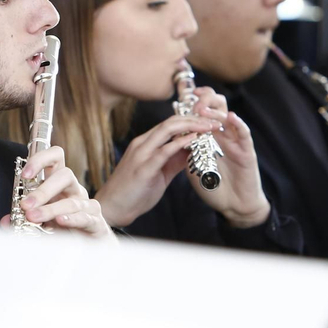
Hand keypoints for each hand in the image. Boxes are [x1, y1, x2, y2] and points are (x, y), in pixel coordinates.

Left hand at [9, 145, 114, 241]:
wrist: (89, 245)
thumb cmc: (63, 226)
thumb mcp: (40, 219)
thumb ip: (22, 218)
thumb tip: (5, 220)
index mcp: (60, 182)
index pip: (55, 157)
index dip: (40, 159)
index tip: (25, 174)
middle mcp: (74, 189)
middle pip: (65, 176)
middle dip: (43, 190)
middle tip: (26, 205)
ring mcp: (87, 204)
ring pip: (71, 201)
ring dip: (50, 209)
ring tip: (34, 218)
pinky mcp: (95, 221)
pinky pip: (84, 217)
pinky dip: (71, 219)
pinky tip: (60, 222)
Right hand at [93, 113, 217, 228]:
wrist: (113, 208)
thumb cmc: (134, 192)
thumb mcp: (159, 173)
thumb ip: (173, 160)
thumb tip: (191, 152)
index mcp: (145, 143)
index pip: (170, 124)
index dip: (191, 121)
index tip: (209, 123)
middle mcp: (142, 144)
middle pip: (171, 121)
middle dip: (195, 119)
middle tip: (214, 121)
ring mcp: (141, 154)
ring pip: (167, 129)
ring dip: (191, 126)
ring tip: (209, 127)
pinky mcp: (143, 168)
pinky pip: (164, 150)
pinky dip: (180, 142)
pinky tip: (194, 140)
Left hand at [185, 86, 272, 228]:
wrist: (233, 206)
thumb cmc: (213, 187)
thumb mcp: (194, 167)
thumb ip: (185, 151)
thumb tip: (170, 138)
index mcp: (208, 138)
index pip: (202, 114)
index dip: (194, 103)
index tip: (182, 97)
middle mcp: (222, 136)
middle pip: (216, 108)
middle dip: (205, 101)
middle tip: (193, 102)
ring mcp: (235, 142)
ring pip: (228, 118)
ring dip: (215, 111)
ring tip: (203, 108)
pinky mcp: (246, 152)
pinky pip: (244, 134)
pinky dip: (238, 124)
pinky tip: (231, 117)